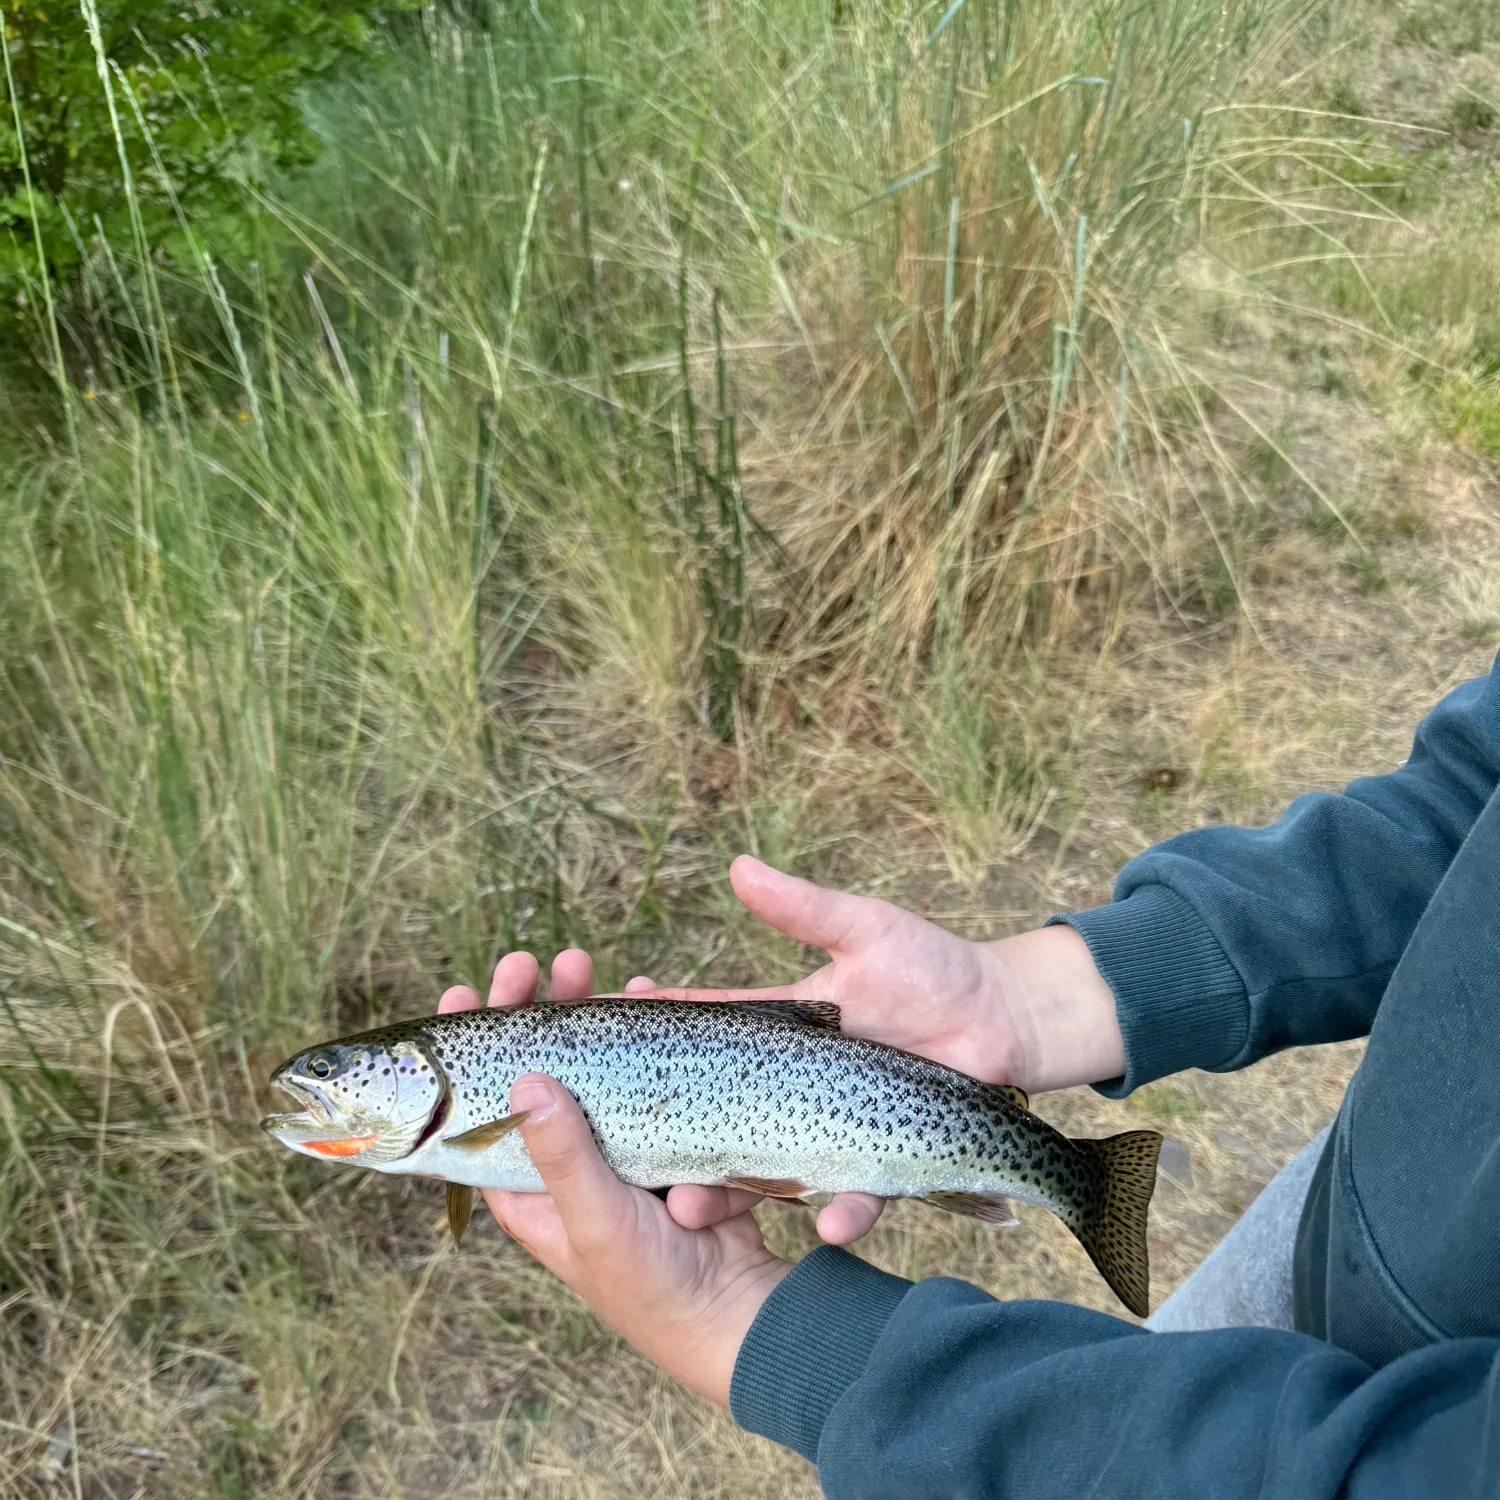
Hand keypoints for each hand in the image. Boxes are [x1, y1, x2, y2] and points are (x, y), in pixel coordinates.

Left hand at [437, 957, 789, 1404]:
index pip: (482, 1111)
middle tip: (539, 962)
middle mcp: (565, 1165)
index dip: (469, 1053)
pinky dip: (645, 1037)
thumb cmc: (653, 1286)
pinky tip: (649, 999)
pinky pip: (646, 1079)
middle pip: (538, 1075)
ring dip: (590, 1016)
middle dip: (538, 1015)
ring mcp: (617, 1150)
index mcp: (529, 1190)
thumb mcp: (598, 1221)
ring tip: (590, 968)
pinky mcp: (665, 1140)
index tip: (465, 994)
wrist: (740, 1314)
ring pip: (593, 1067)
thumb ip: (564, 1155)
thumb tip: (525, 1081)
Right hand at [639, 856, 1124, 1242]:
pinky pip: (854, 1194)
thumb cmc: (934, 968)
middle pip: (715, 1116)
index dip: (653, 1028)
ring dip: (726, 1194)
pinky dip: (841, 1209)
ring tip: (692, 1207)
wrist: (1006, 1020)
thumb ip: (803, 908)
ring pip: (765, 1170)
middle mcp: (793, 1084)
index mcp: (780, 1027)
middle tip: (619, 1153)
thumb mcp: (865, 930)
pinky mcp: (879, 1162)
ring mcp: (831, 1129)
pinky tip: (829, 1219)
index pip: (702, 1026)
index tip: (589, 1032)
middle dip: (666, 1137)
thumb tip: (736, 866)